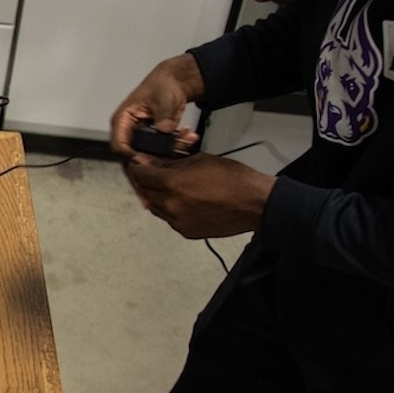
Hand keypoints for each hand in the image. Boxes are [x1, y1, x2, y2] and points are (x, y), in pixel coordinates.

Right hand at [110, 54, 205, 157]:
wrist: (174, 84)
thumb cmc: (161, 85)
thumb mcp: (162, 98)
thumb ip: (163, 115)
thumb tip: (164, 130)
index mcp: (122, 120)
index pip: (119, 145)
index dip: (131, 155)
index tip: (148, 158)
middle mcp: (130, 131)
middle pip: (135, 155)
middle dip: (157, 155)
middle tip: (173, 149)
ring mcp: (143, 137)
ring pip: (152, 155)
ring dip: (172, 150)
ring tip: (186, 137)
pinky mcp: (156, 140)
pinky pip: (164, 151)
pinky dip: (178, 146)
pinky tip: (188, 136)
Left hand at [122, 152, 275, 238]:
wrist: (255, 203)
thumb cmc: (232, 178)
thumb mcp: (199, 160)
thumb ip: (171, 163)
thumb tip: (153, 163)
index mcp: (171, 184)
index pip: (139, 175)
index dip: (138, 167)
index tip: (140, 163)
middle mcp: (170, 205)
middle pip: (145, 192)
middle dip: (147, 181)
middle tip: (155, 173)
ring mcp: (178, 221)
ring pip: (155, 207)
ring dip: (158, 196)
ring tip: (171, 187)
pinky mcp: (187, 232)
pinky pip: (170, 219)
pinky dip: (171, 210)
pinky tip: (183, 201)